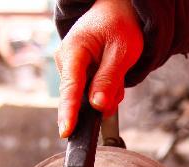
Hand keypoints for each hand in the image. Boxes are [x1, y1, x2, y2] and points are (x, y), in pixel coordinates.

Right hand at [55, 0, 143, 137]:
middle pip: (83, 98)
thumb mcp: (122, 52)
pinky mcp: (77, 76)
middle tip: (119, 74)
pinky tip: (111, 75)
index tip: (66, 130)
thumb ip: (109, 79)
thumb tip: (98, 105)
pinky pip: (93, 95)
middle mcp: (66, 61)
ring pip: (91, 99)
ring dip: (108, 92)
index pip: (70, 87)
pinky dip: (106, 90)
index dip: (69, 111)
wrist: (117, 13)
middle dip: (105, 96)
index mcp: (74, 50)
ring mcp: (70, 69)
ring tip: (116, 70)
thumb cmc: (120, 26)